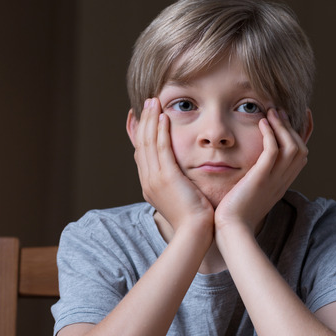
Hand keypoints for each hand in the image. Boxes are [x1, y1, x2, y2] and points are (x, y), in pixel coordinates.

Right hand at [130, 98, 214, 234]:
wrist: (194, 234)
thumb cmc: (194, 220)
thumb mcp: (182, 198)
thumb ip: (179, 184)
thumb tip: (184, 176)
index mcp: (149, 185)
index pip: (141, 153)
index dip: (140, 133)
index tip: (142, 117)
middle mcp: (147, 180)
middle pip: (141, 144)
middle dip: (144, 121)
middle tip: (148, 102)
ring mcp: (155, 179)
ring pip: (149, 142)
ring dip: (151, 120)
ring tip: (154, 102)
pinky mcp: (166, 178)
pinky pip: (161, 148)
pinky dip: (161, 131)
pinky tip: (164, 117)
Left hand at [214, 108, 308, 233]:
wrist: (231, 230)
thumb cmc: (235, 215)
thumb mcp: (251, 194)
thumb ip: (256, 180)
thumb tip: (249, 169)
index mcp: (282, 184)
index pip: (301, 155)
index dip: (304, 134)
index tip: (302, 115)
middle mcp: (282, 181)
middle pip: (301, 148)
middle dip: (292, 127)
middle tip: (279, 111)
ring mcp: (274, 180)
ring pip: (291, 147)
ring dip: (282, 126)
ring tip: (271, 112)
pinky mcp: (260, 178)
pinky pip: (272, 151)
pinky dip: (270, 134)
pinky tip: (262, 123)